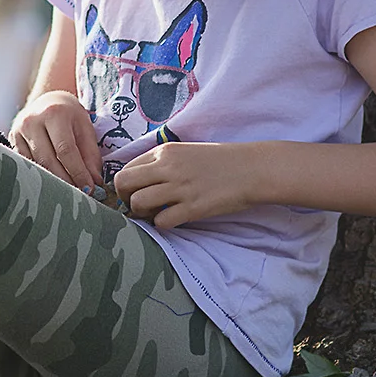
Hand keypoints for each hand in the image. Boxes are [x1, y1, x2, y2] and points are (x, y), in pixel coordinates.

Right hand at [9, 91, 100, 190]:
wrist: (48, 100)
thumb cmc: (70, 116)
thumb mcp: (85, 129)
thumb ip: (90, 155)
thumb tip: (95, 183)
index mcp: (54, 113)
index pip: (65, 149)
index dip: (77, 172)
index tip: (89, 188)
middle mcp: (32, 120)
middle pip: (48, 160)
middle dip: (66, 181)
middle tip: (80, 195)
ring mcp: (18, 130)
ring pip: (35, 165)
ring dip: (53, 181)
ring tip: (68, 193)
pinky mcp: (11, 139)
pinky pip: (25, 164)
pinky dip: (39, 176)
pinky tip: (51, 184)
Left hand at [115, 141, 257, 229]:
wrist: (251, 169)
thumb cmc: (219, 162)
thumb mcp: (185, 152)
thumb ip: (162, 163)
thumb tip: (139, 180)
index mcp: (164, 151)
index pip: (126, 168)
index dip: (125, 185)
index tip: (135, 193)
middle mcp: (168, 167)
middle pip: (123, 183)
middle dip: (124, 198)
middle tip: (138, 206)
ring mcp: (180, 187)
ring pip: (138, 202)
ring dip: (141, 213)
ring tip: (154, 214)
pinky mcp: (193, 207)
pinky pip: (161, 221)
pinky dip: (161, 224)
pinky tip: (172, 220)